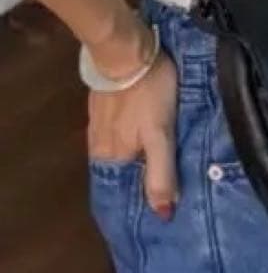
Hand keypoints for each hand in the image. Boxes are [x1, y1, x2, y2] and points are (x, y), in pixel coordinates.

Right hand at [86, 33, 179, 220]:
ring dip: (132, 166)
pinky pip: (116, 136)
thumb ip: (161, 173)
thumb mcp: (161, 135)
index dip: (135, 208)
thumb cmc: (149, 94)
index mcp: (112, 158)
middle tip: (159, 200)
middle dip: (135, 189)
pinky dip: (128, 144)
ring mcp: (99, 127)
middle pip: (119, 176)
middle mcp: (100, 148)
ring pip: (118, 156)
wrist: (127, 50)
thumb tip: (162, 215)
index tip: (151, 222)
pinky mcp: (103, 108)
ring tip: (154, 176)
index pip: (121, 195)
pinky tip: (140, 142)